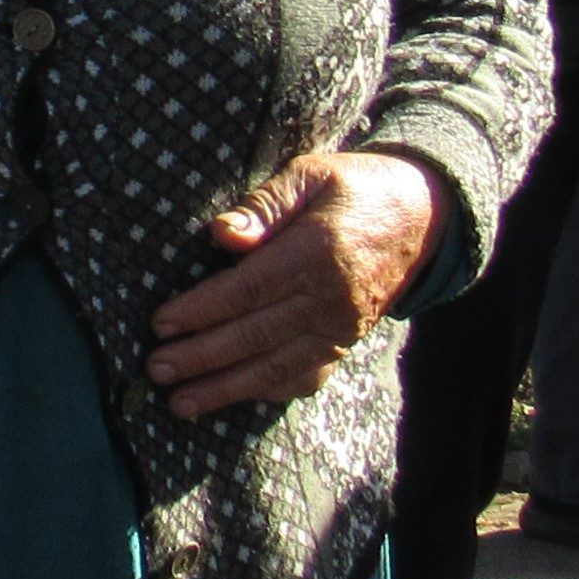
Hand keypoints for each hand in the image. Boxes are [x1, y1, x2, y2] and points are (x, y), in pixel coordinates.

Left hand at [146, 150, 442, 416]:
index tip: (160, 324)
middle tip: (156, 369)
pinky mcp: (347, 342)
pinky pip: (306, 376)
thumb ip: (264, 206)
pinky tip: (232, 397)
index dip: (201, 310)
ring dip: (226, 387)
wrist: (423, 216)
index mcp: (316, 253)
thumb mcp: (309, 175)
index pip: (248, 290)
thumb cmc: (352, 187)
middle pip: (255, 336)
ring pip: (277, 366)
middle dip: (201, 357)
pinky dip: (268, 390)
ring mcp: (342, 328)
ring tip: (180, 402)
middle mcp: (331, 299)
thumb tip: (222, 234)